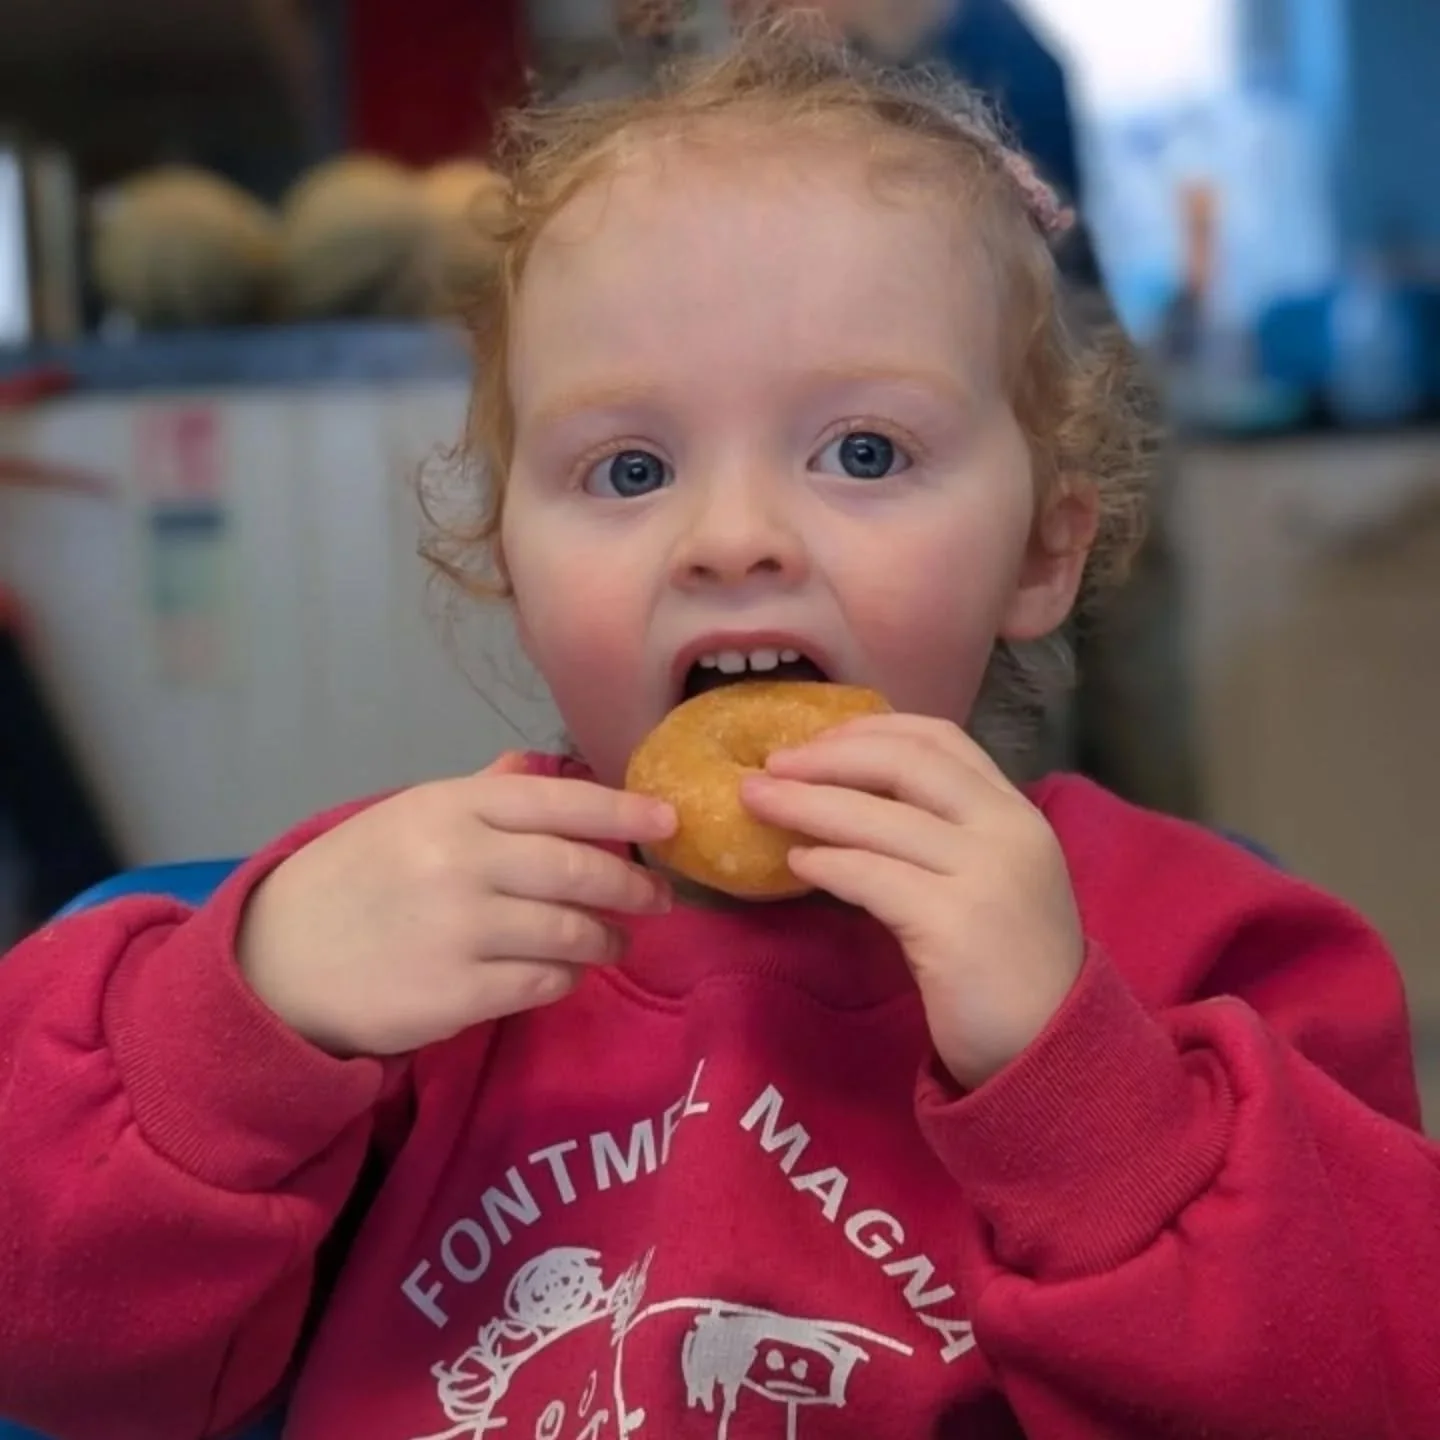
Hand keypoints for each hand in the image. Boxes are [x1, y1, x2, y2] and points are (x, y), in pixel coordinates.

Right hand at [238, 754, 675, 1056]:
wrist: (273, 962)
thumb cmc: (351, 880)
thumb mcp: (405, 818)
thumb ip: (478, 794)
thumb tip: (538, 765)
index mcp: (449, 807)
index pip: (558, 801)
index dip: (623, 812)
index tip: (669, 821)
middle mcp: (459, 861)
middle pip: (577, 869)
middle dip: (631, 885)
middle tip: (660, 898)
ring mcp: (458, 930)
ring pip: (570, 932)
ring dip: (605, 939)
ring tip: (615, 942)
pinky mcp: (455, 994)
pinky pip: (542, 983)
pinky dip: (566, 977)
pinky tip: (567, 973)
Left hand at [742, 715, 1083, 1088]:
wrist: (1052, 1052)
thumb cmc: (1009, 970)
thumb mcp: (990, 881)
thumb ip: (942, 838)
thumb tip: (845, 802)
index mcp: (1017, 812)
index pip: (940, 739)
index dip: (870, 730)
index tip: (816, 738)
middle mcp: (1007, 831)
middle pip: (904, 764)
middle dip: (827, 756)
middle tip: (770, 765)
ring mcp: (985, 875)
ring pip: (878, 818)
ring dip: (806, 803)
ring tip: (757, 802)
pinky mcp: (954, 925)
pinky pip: (871, 877)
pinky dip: (827, 862)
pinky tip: (796, 863)